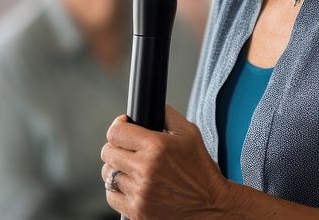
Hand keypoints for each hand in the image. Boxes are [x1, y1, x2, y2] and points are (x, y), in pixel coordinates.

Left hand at [100, 105, 232, 218]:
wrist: (211, 205)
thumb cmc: (200, 168)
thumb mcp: (190, 133)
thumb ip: (166, 115)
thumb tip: (145, 109)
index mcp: (157, 146)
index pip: (116, 132)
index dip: (118, 127)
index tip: (124, 128)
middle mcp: (145, 169)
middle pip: (107, 152)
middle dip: (117, 147)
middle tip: (129, 150)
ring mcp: (140, 193)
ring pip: (108, 174)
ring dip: (118, 169)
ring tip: (133, 169)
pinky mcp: (137, 211)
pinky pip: (111, 196)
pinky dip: (118, 190)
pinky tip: (133, 186)